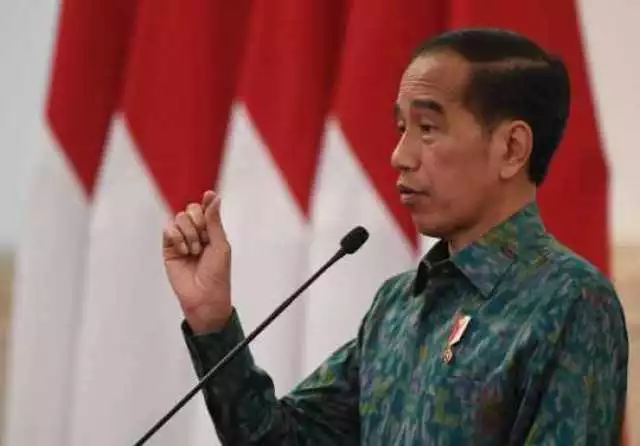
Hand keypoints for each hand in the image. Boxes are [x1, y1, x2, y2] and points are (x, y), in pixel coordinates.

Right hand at [163, 190, 231, 333]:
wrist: (204, 297)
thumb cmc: (217, 274)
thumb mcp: (220, 244)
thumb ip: (214, 221)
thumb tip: (213, 197)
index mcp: (211, 232)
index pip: (206, 209)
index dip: (207, 203)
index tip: (209, 196)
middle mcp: (196, 233)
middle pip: (191, 210)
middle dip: (198, 222)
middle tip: (203, 240)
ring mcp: (181, 240)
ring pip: (179, 218)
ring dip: (189, 233)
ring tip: (195, 251)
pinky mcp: (169, 248)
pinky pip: (168, 230)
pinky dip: (177, 237)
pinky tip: (184, 251)